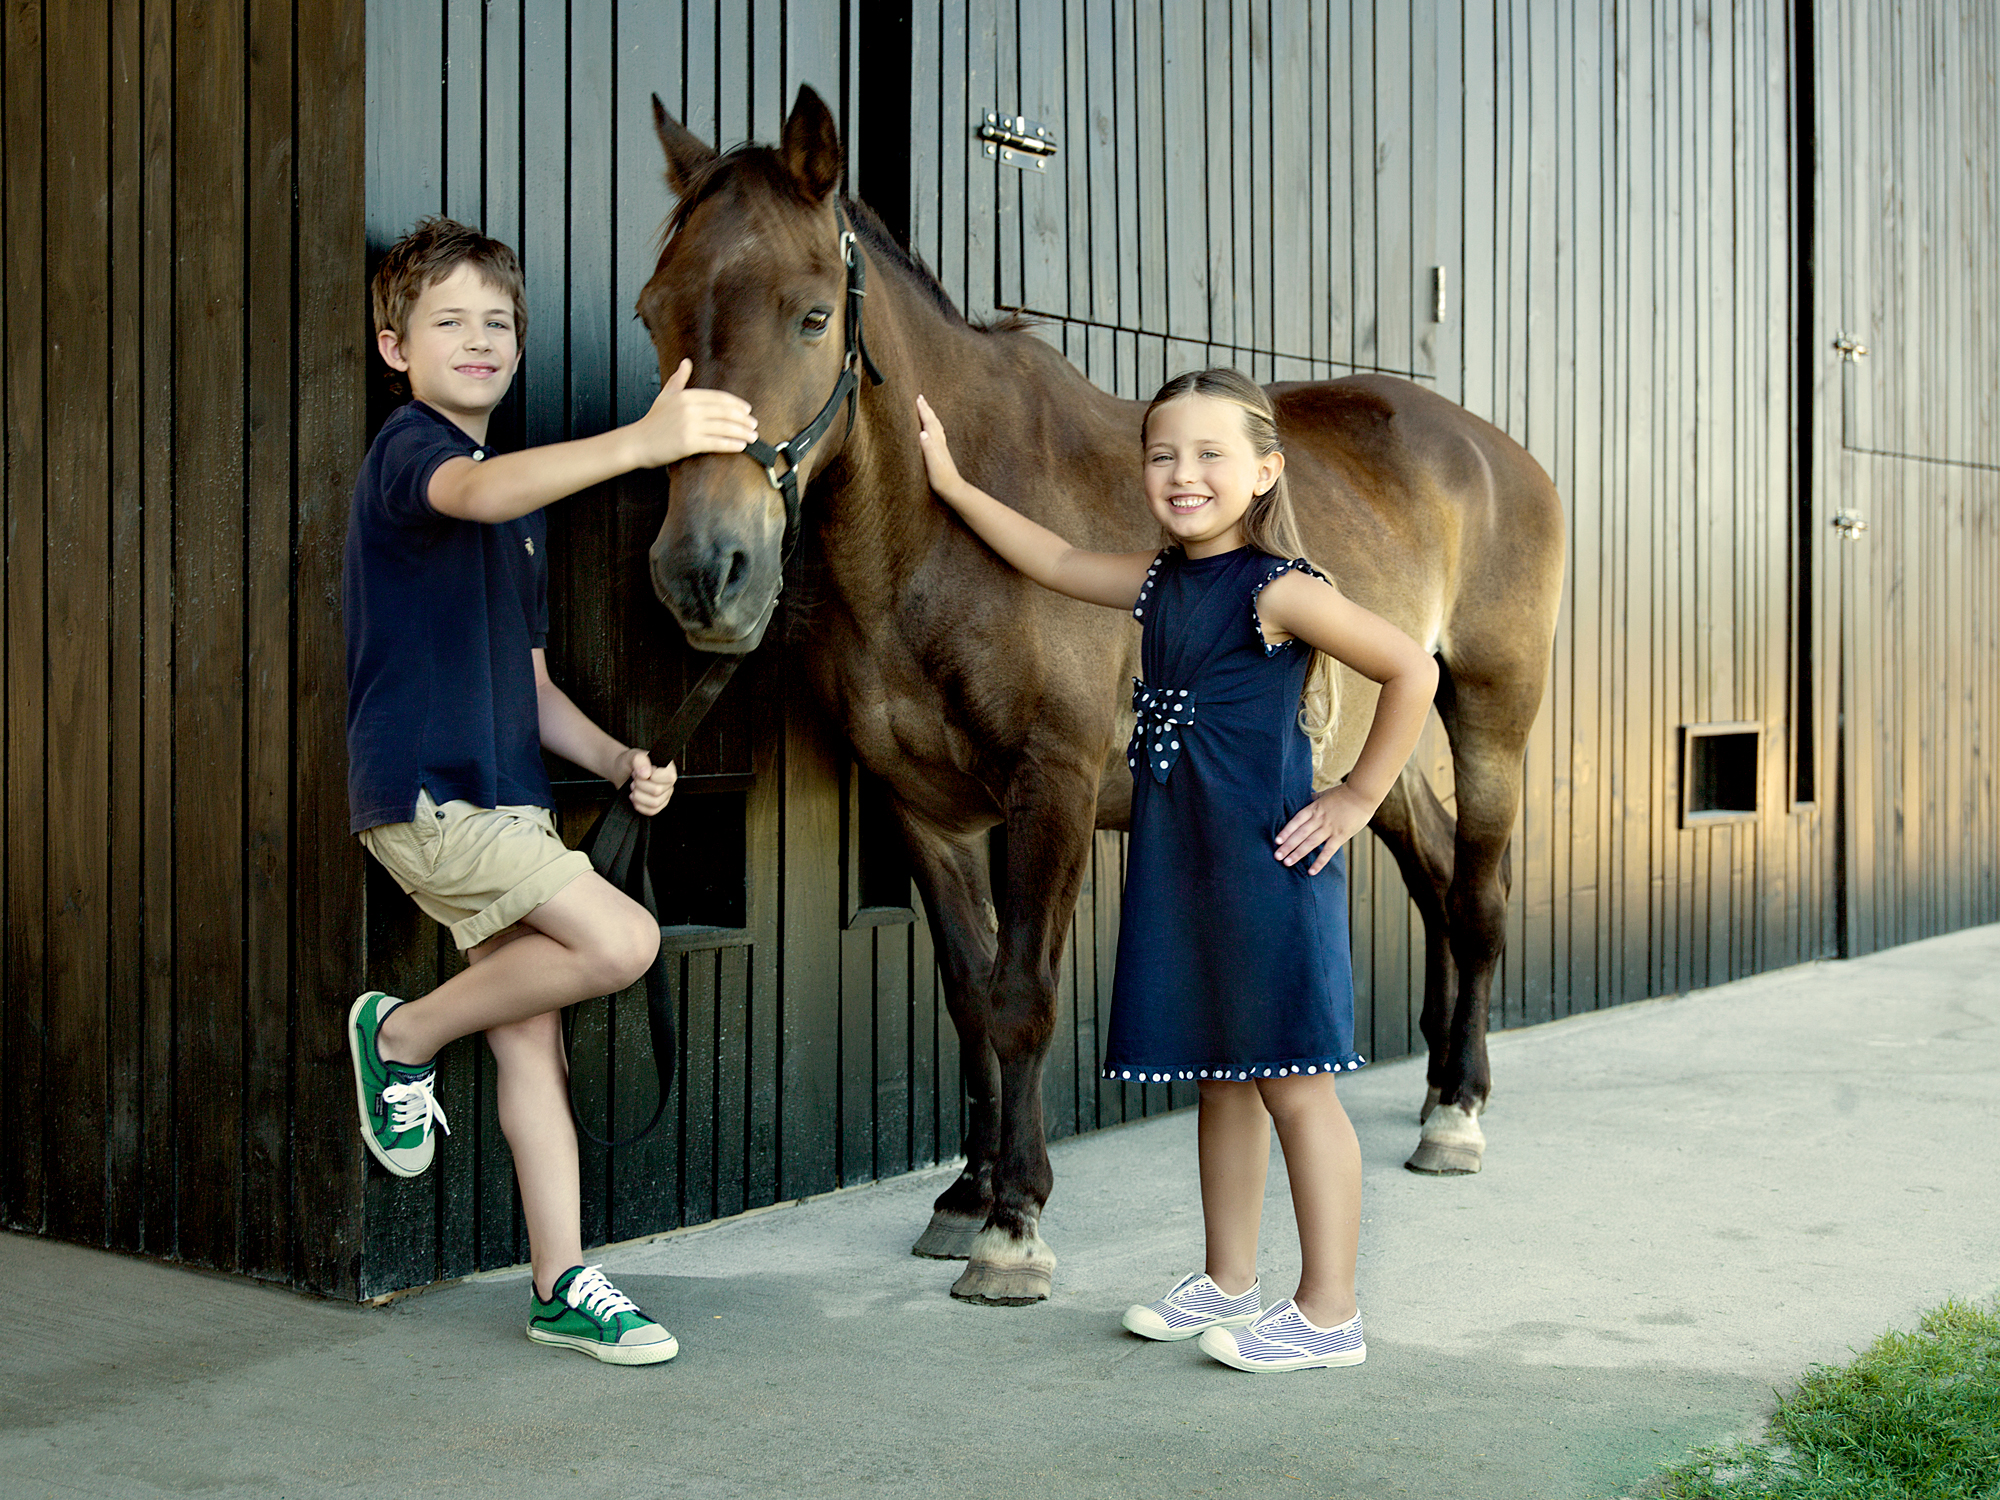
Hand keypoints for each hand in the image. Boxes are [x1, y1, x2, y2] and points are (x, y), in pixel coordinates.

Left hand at [617, 748, 676, 816]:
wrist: (622, 772)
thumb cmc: (630, 763)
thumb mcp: (632, 756)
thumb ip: (640, 760)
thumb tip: (646, 773)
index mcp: (668, 767)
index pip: (668, 777)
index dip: (651, 776)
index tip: (641, 772)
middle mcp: (668, 782)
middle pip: (657, 791)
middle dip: (640, 785)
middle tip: (635, 779)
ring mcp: (665, 794)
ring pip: (654, 803)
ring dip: (639, 795)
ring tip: (635, 788)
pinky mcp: (658, 805)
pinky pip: (652, 811)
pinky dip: (640, 805)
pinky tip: (635, 797)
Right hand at [628, 358, 757, 466]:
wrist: (637, 442)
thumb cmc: (652, 422)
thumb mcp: (665, 395)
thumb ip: (679, 379)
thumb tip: (686, 363)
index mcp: (686, 396)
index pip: (718, 398)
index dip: (736, 404)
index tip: (747, 410)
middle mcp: (689, 408)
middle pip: (724, 412)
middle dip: (743, 419)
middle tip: (753, 424)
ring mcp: (689, 425)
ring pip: (724, 427)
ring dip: (742, 432)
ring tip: (752, 436)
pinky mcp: (689, 442)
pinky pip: (716, 442)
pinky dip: (731, 444)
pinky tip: (741, 446)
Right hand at [915, 394, 967, 499]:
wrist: (954, 488)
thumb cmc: (941, 479)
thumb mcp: (933, 464)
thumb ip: (928, 448)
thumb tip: (922, 433)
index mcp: (936, 443)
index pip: (928, 422)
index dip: (923, 410)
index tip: (917, 398)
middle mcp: (940, 442)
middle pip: (933, 421)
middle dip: (926, 409)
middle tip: (920, 397)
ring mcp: (942, 447)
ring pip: (936, 426)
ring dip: (930, 415)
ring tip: (925, 408)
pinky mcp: (942, 453)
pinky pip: (937, 433)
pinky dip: (933, 426)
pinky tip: (932, 430)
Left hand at [1274, 784, 1373, 873]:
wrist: (1362, 793)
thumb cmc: (1344, 793)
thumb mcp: (1324, 794)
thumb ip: (1313, 799)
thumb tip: (1304, 798)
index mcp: (1314, 808)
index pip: (1296, 821)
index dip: (1286, 831)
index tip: (1277, 841)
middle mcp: (1319, 819)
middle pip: (1300, 834)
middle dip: (1287, 846)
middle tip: (1276, 856)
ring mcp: (1329, 828)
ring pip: (1310, 843)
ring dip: (1298, 854)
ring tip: (1287, 863)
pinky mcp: (1340, 836)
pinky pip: (1328, 851)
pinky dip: (1319, 862)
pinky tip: (1311, 871)